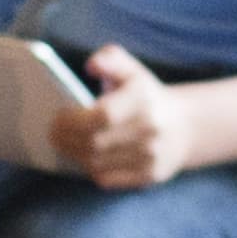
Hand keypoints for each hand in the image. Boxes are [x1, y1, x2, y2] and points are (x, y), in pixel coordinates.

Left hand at [47, 49, 236, 194]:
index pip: (102, 116)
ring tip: (63, 145)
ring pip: (98, 163)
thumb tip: (92, 65)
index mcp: (144, 99)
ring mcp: (152, 156)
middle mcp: (151, 129)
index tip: (57, 117)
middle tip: (52, 134)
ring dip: (74, 155)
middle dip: (66, 140)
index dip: (73, 120)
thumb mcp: (131, 70)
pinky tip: (83, 158)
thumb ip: (110, 59)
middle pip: (95, 143)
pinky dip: (90, 170)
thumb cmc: (146, 95)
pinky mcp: (150, 176)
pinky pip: (109, 178)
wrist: (184, 127)